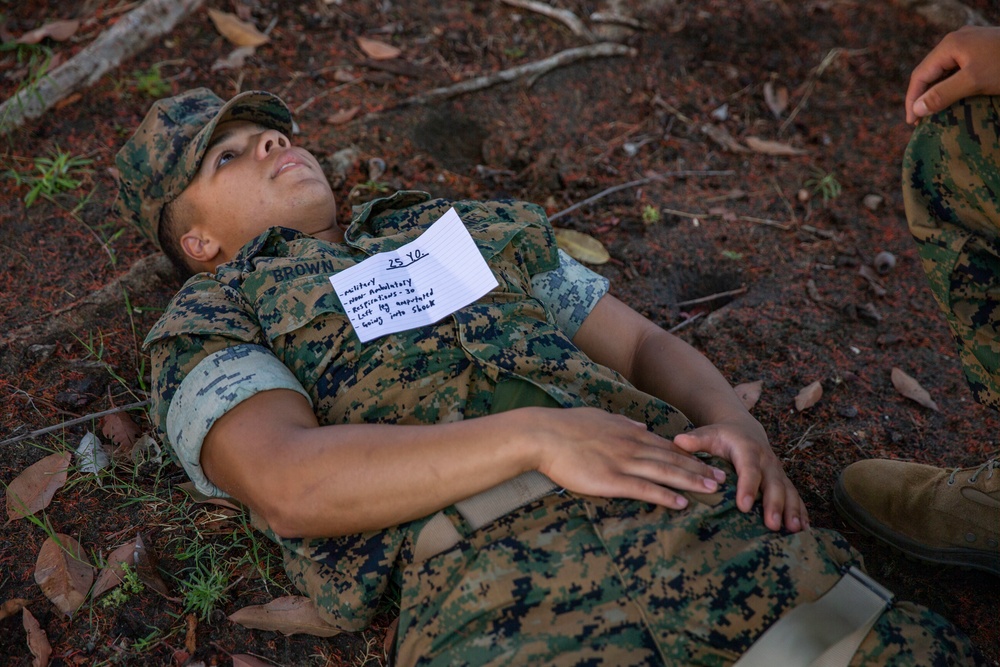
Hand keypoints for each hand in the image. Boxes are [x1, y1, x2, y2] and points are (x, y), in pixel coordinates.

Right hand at [531, 407, 726, 509]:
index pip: (666, 445)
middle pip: (672, 459)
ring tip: (712, 490)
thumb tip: (641, 425)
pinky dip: (665, 495)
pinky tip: (682, 502)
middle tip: (722, 479)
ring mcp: (623, 463)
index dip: (689, 455)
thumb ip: (623, 422)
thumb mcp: (599, 417)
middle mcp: (631, 446)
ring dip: (691, 482)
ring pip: (665, 473)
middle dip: (699, 470)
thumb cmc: (567, 427)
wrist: (544, 435)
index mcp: (628, 432)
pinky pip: (644, 489)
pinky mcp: (611, 480)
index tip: (708, 462)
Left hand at [672, 420, 808, 532]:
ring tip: (793, 530)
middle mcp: (767, 461)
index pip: (749, 469)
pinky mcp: (783, 481)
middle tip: (772, 525)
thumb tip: (678, 441)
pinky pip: (795, 496)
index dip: (747, 487)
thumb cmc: (721, 436)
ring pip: (788, 491)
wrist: (744, 429)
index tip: (743, 506)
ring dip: (792, 511)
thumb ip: (695, 440)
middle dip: (774, 505)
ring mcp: (777, 472)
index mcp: (747, 450)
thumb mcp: (708, 434)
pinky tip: (803, 529)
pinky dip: (800, 512)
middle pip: (773, 483)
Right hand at [905, 26, 999, 123]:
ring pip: (944, 71)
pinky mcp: (982, 51)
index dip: (912, 99)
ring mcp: (970, 44)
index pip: (920, 75)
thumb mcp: (973, 82)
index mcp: (949, 45)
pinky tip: (952, 98)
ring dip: (936, 92)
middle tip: (920, 120)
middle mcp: (956, 41)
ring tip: (933, 112)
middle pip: (930, 72)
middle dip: (922, 96)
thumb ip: (942, 95)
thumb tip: (916, 110)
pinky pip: (958, 70)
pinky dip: (951, 86)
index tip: (912, 123)